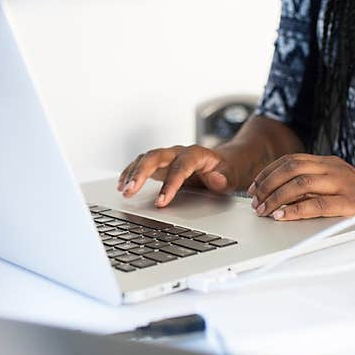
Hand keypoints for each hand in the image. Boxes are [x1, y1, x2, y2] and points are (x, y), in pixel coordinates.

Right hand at [118, 145, 238, 206]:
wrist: (222, 163)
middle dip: (141, 173)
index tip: (161, 202)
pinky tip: (122, 185)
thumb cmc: (225, 171)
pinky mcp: (160, 163)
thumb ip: (224, 178)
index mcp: (196, 154)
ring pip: (145, 159)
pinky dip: (130, 173)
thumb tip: (216, 179)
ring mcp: (167, 156)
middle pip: (155, 156)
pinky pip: (141, 164)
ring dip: (132, 173)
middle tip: (130, 191)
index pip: (180, 167)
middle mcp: (178, 152)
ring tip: (123, 190)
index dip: (169, 185)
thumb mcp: (231, 176)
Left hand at [248, 154, 354, 233]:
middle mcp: (335, 169)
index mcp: (329, 163)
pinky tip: (282, 216)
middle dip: (267, 184)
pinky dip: (294, 210)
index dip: (268, 172)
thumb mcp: (336, 188)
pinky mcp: (351, 203)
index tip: (254, 186)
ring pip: (300, 184)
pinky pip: (316, 205)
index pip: (291, 160)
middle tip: (254, 200)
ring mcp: (343, 184)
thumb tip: (278, 197)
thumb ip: (312, 188)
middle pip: (291, 168)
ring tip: (263, 210)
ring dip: (276, 198)